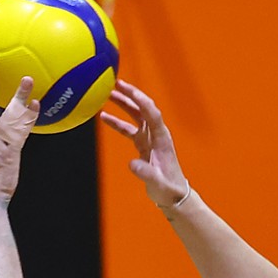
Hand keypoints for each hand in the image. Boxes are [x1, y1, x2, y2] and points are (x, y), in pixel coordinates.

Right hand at [100, 79, 193, 212]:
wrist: (174, 195)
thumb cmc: (168, 188)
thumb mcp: (157, 183)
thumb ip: (145, 173)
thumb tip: (131, 164)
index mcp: (161, 138)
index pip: (151, 113)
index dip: (140, 100)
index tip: (128, 89)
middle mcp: (156, 134)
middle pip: (142, 108)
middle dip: (130, 95)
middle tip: (115, 83)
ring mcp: (149, 138)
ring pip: (134, 115)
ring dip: (122, 104)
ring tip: (107, 94)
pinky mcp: (143, 144)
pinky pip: (128, 129)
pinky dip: (117, 122)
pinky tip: (103, 117)